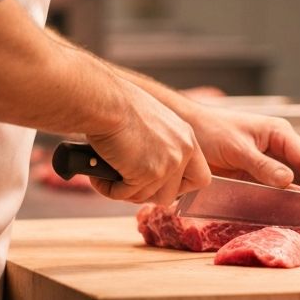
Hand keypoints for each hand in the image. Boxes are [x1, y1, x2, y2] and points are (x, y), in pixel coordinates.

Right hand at [86, 83, 211, 205]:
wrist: (107, 102)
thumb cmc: (120, 106)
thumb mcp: (154, 123)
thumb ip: (161, 146)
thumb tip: (148, 170)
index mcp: (186, 137)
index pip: (200, 177)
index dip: (180, 186)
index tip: (161, 183)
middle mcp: (182, 151)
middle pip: (173, 194)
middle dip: (149, 193)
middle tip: (129, 182)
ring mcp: (167, 164)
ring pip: (148, 197)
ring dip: (126, 191)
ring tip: (108, 175)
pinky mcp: (147, 174)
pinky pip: (125, 194)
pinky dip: (109, 188)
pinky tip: (98, 175)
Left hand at [183, 103, 299, 197]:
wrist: (190, 130)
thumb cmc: (212, 132)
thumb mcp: (236, 148)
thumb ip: (262, 165)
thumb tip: (289, 181)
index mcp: (279, 133)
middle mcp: (282, 146)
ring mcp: (274, 160)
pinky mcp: (263, 174)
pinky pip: (287, 187)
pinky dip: (299, 198)